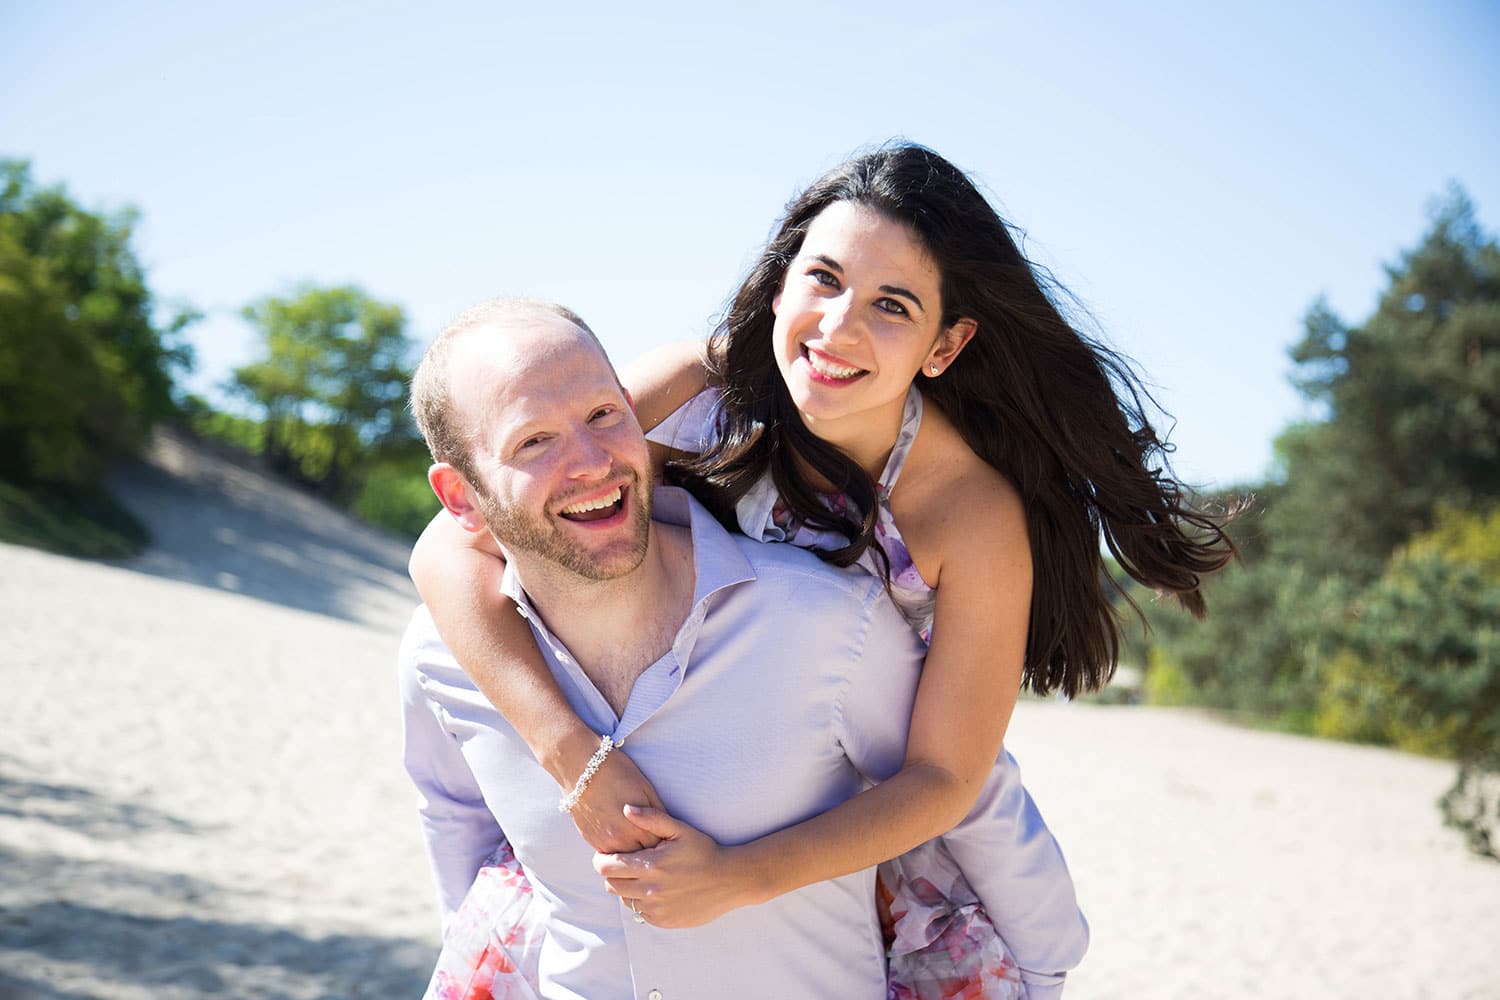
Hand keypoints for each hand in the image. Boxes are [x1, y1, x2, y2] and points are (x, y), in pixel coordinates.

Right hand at [569, 750, 665, 853]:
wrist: (582, 767)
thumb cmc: (617, 772)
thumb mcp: (645, 788)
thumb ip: (656, 812)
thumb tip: (665, 827)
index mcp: (637, 827)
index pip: (657, 846)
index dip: (662, 842)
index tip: (666, 839)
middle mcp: (620, 839)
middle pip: (641, 856)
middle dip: (648, 851)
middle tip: (655, 845)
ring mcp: (603, 841)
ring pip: (624, 859)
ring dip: (632, 853)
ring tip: (639, 845)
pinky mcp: (591, 840)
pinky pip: (608, 854)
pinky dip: (617, 850)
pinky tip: (622, 842)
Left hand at [593, 805, 758, 928]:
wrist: (729, 881)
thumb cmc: (704, 851)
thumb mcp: (680, 830)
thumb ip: (652, 818)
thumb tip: (626, 808)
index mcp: (652, 865)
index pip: (607, 867)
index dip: (601, 859)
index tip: (606, 854)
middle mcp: (651, 890)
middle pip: (610, 885)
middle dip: (612, 873)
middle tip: (623, 864)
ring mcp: (657, 909)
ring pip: (624, 900)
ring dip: (627, 888)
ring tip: (641, 875)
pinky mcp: (664, 921)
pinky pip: (640, 913)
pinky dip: (642, 902)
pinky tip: (655, 890)